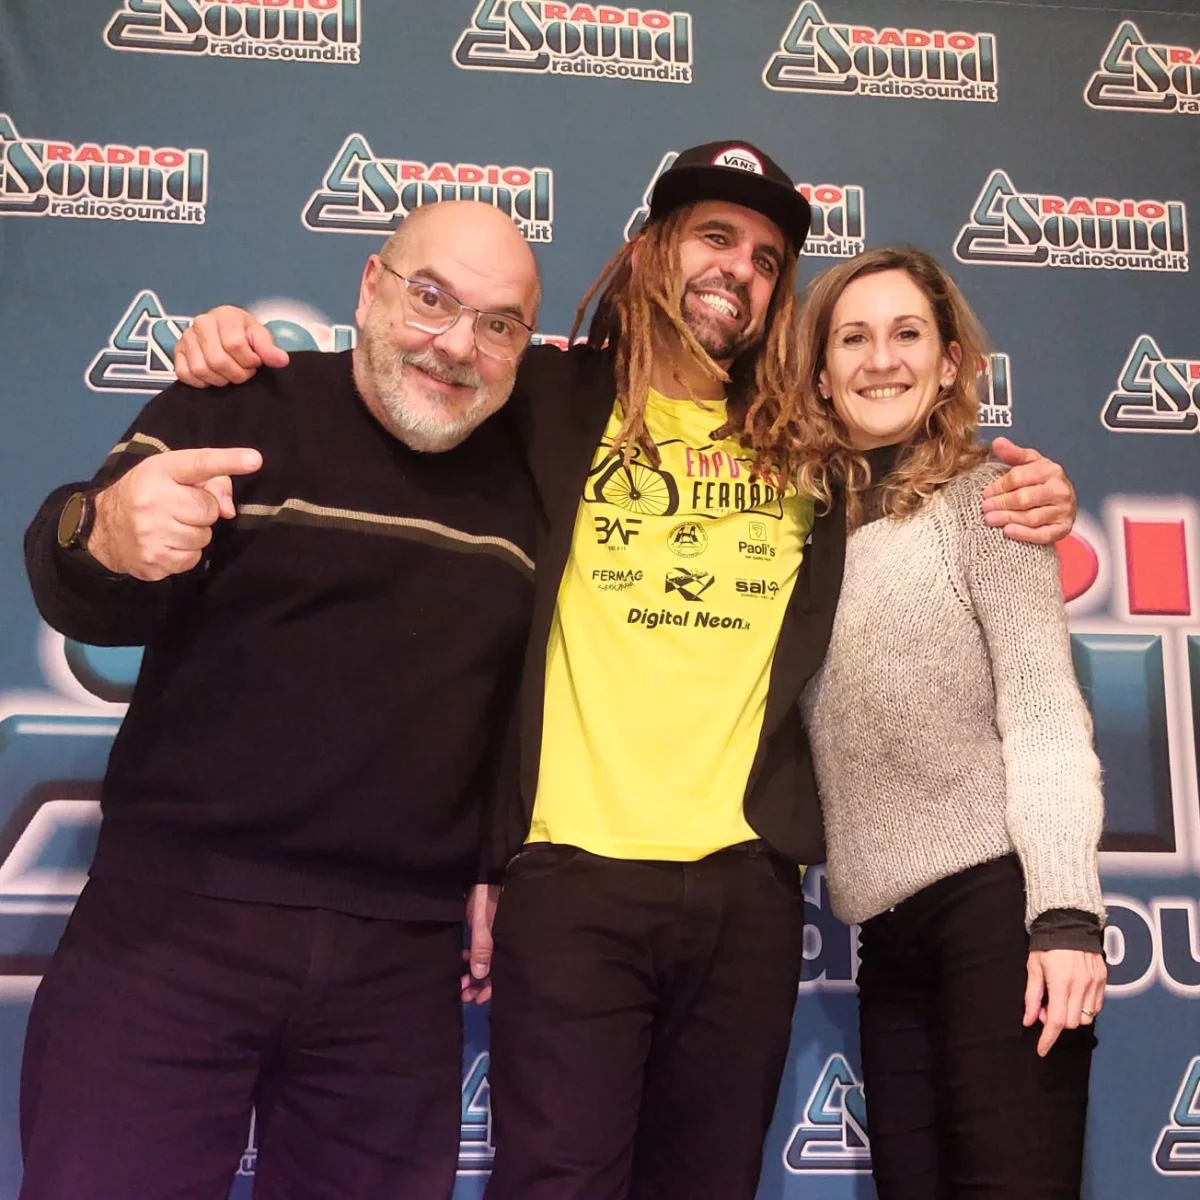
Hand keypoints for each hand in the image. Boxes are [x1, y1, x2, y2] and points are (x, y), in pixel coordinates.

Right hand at [87, 446, 262, 579]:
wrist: (103, 530)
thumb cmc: (147, 495)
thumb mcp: (170, 476)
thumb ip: (210, 483)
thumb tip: (229, 510)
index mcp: (159, 471)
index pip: (200, 463)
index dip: (229, 461)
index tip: (255, 459)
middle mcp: (152, 499)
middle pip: (210, 510)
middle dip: (202, 511)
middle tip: (180, 509)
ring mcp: (150, 532)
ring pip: (204, 537)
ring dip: (195, 534)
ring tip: (171, 526)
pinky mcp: (153, 560)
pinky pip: (193, 559)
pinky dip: (186, 554)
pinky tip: (167, 544)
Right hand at [173, 306, 288, 387]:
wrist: (228, 332)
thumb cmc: (245, 334)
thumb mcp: (261, 337)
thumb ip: (269, 348)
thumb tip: (281, 360)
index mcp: (225, 315)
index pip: (234, 345)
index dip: (248, 360)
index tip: (255, 362)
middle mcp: (202, 323)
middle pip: (217, 360)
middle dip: (236, 373)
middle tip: (244, 371)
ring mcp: (187, 337)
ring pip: (201, 369)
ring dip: (220, 379)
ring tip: (230, 373)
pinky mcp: (177, 352)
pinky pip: (184, 373)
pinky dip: (201, 382)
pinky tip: (214, 377)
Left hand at [461, 884, 499, 1004]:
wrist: (485, 876)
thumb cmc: (486, 901)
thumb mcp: (484, 925)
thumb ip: (482, 949)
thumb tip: (479, 975)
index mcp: (503, 945)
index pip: (500, 975)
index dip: (489, 989)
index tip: (475, 1000)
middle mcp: (498, 945)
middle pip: (490, 972)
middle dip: (477, 985)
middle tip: (463, 995)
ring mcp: (489, 938)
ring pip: (482, 963)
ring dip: (471, 974)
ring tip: (459, 983)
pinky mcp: (481, 930)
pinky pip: (476, 951)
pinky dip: (469, 959)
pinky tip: (460, 962)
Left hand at [981, 438, 1076, 544]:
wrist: (1062, 501)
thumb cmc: (1041, 481)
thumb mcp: (1030, 463)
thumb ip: (1013, 454)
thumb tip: (997, 442)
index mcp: (1051, 470)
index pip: (1018, 477)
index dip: (998, 486)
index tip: (985, 492)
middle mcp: (1060, 490)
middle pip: (1023, 498)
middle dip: (1001, 503)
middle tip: (985, 507)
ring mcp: (1063, 511)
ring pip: (1031, 517)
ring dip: (1008, 518)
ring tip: (990, 519)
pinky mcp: (1063, 529)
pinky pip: (1042, 535)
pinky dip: (1024, 534)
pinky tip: (1008, 531)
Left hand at [1023, 948, 1105, 1056]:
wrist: (1069, 923)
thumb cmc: (1046, 945)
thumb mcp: (1033, 968)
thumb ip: (1032, 997)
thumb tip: (1029, 1021)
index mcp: (1061, 982)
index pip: (1057, 1021)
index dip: (1048, 1038)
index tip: (1041, 1049)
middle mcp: (1081, 985)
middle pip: (1072, 1023)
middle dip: (1056, 1022)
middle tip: (1045, 1008)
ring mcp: (1095, 983)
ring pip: (1086, 1018)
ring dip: (1071, 1016)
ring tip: (1059, 1000)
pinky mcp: (1103, 980)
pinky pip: (1096, 1006)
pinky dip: (1084, 1008)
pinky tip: (1073, 995)